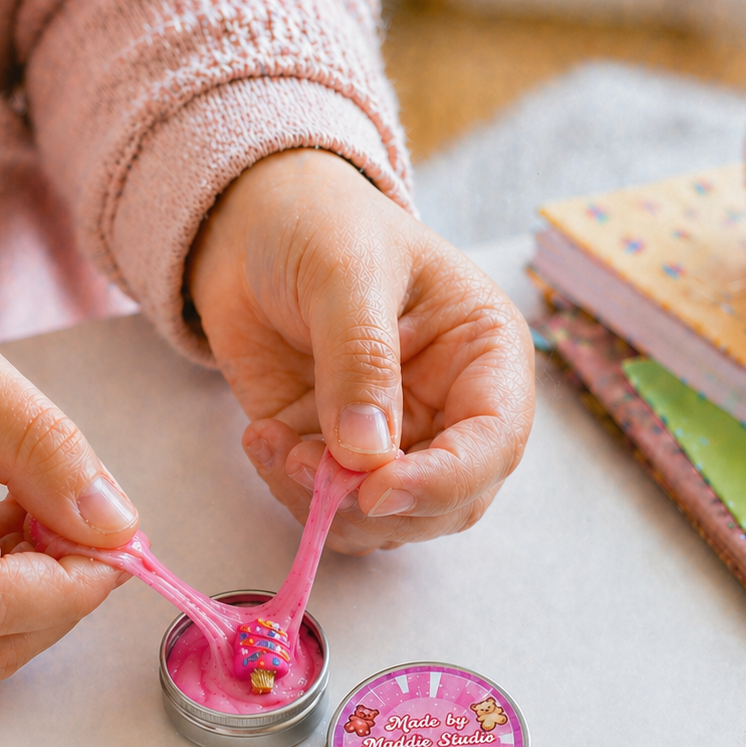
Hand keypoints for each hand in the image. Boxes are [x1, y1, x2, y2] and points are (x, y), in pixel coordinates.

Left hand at [188, 149, 534, 553]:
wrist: (251, 227)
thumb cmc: (320, 225)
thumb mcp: (346, 271)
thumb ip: (360, 360)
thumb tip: (367, 454)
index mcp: (485, 355)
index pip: (494, 443)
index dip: (443, 481)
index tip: (377, 489)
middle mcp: (450, 410)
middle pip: (445, 504)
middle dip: (375, 506)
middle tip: (307, 469)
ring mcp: (393, 440)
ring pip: (383, 521)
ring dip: (324, 505)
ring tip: (274, 443)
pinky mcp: (334, 457)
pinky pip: (326, 509)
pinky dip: (289, 492)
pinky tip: (262, 438)